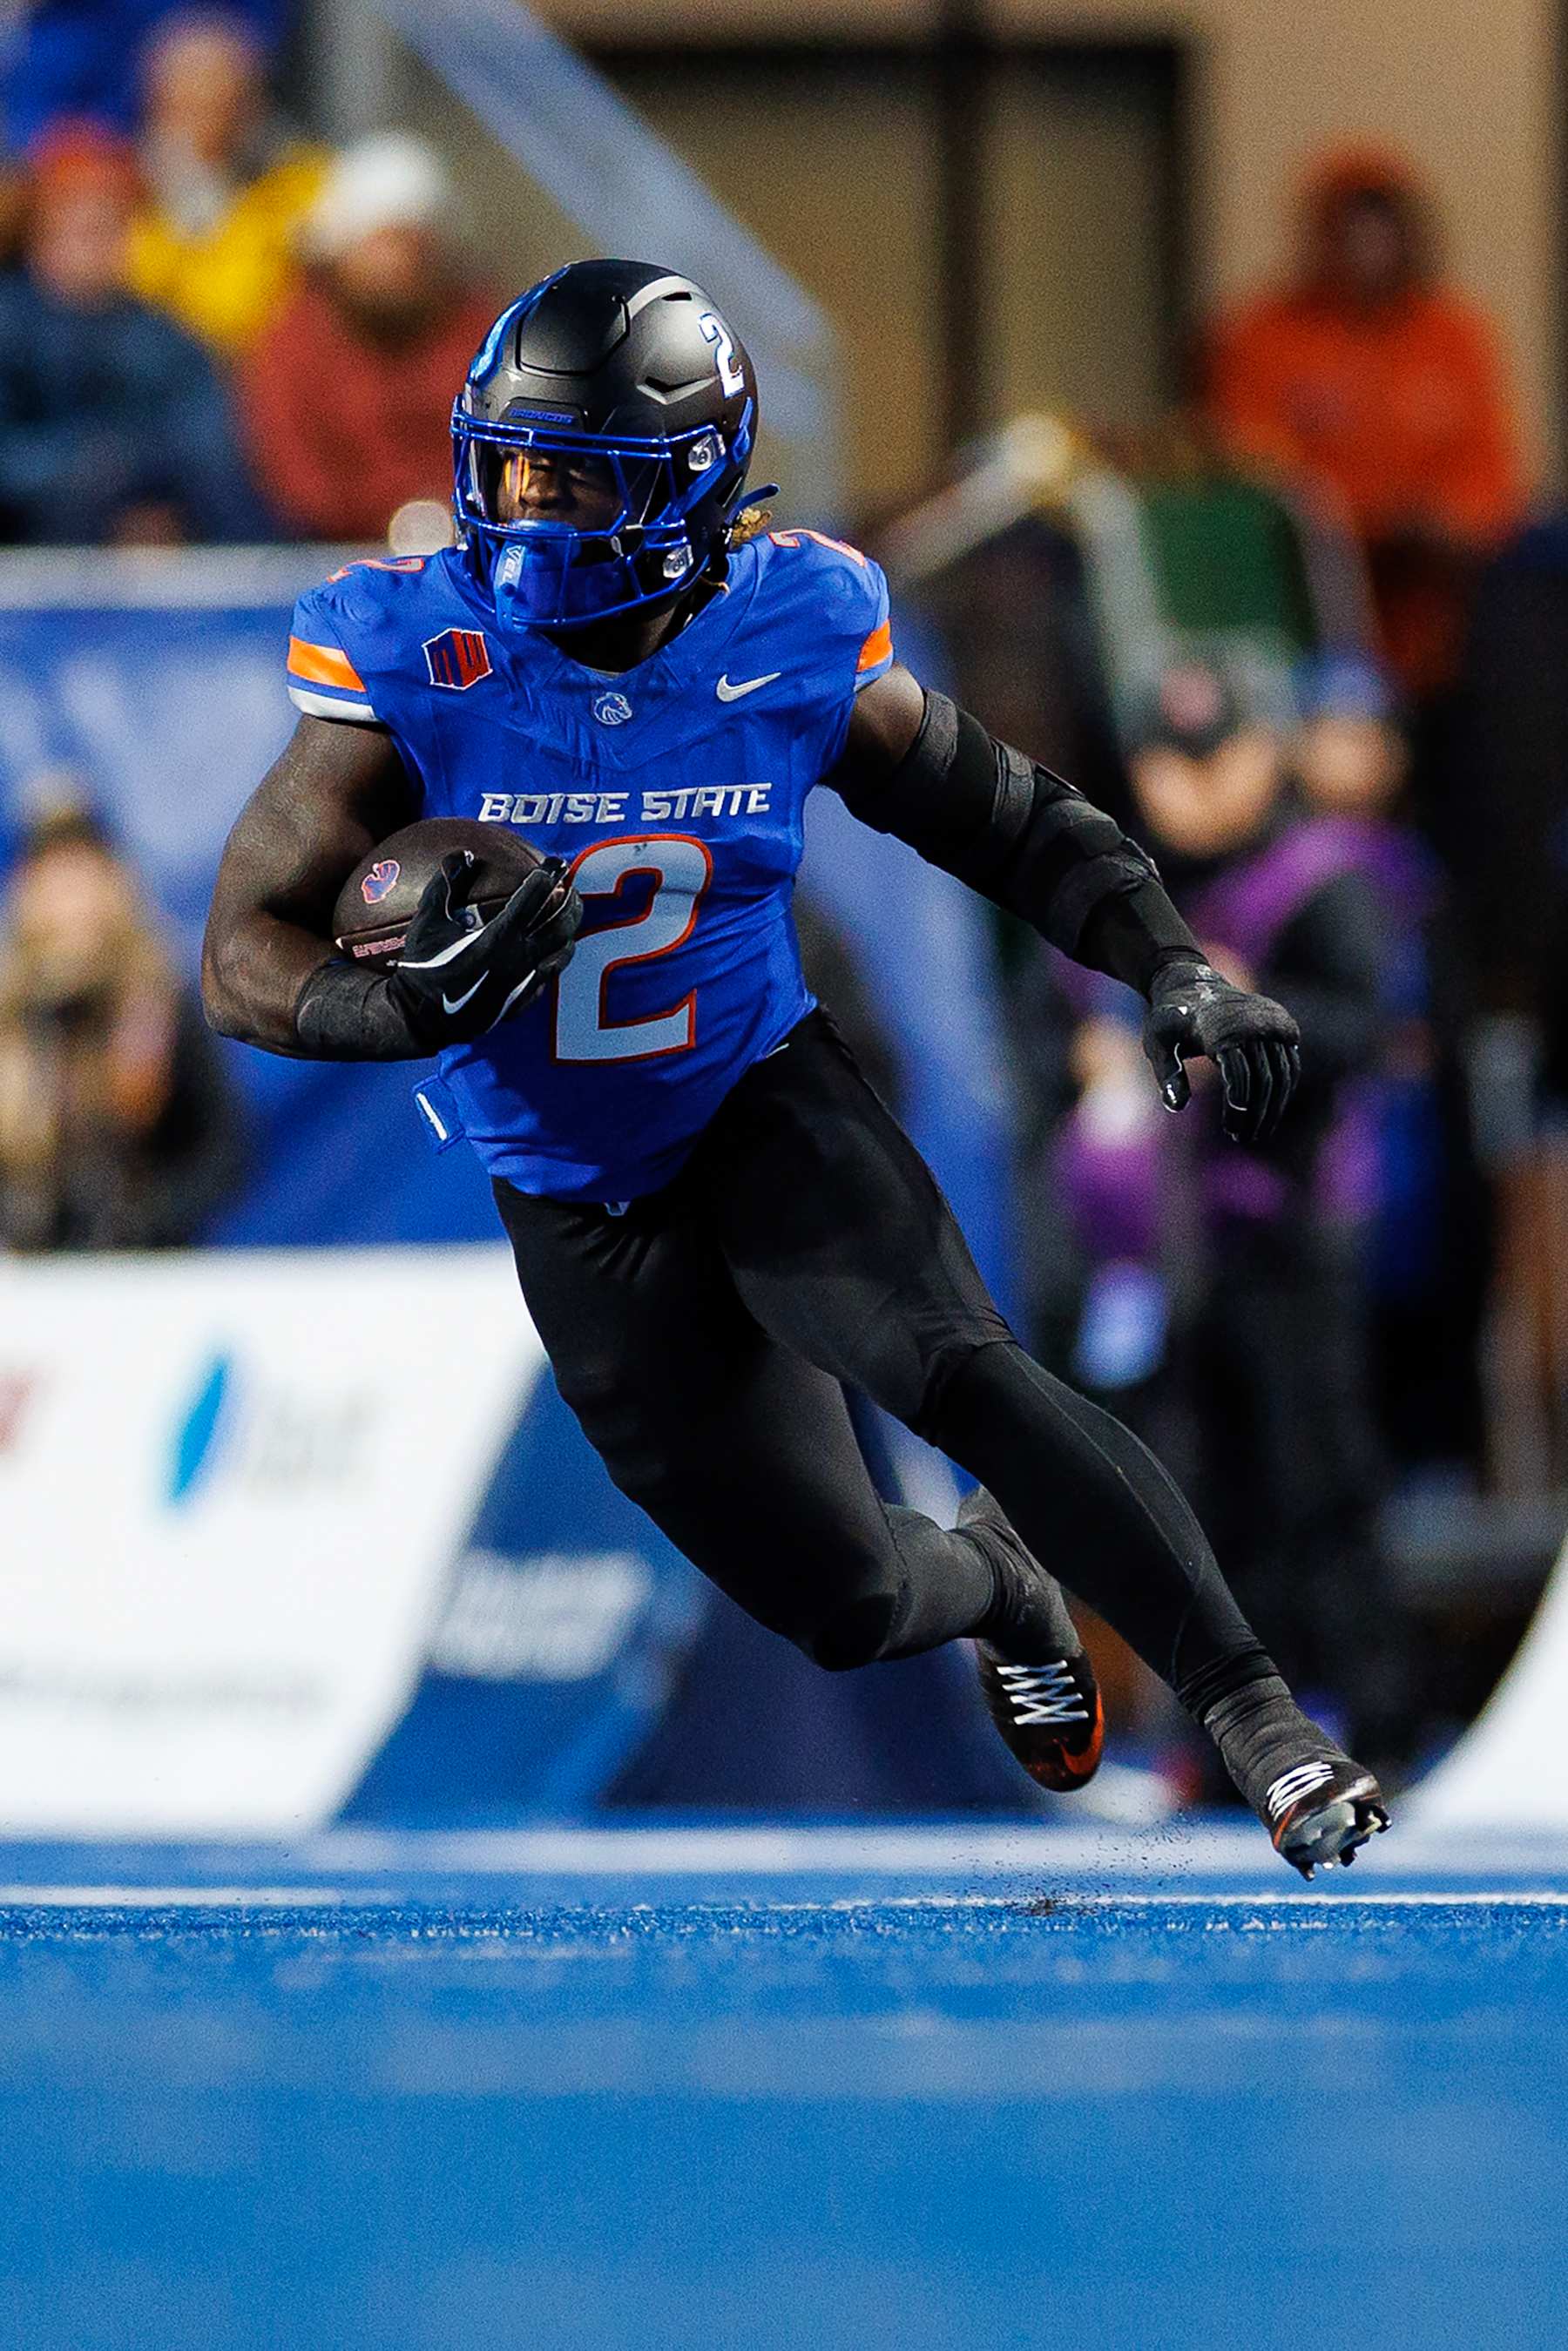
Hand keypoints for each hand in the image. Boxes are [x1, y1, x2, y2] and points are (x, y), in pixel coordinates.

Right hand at [387, 850, 581, 1048]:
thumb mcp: (427, 922)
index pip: (534, 897)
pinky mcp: (522, 1002)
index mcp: (499, 936)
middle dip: (571, 902)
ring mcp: (524, 983)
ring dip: (569, 933)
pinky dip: (554, 960)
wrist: (421, 1017)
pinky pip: (548, 977)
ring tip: (568, 919)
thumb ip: (445, 885)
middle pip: (561, 925)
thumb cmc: (422, 966)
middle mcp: (519, 959)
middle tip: (572, 888)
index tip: (553, 864)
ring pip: (561, 954)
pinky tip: (551, 953)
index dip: (547, 876)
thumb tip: (462, 855)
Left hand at [1142, 957, 1299, 1144]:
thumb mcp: (1156, 1042)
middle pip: (1265, 1079)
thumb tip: (1177, 1107)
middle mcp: (1253, 1024)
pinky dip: (1284, 1089)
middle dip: (1256, 1115)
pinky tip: (1270, 1111)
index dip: (1237, 1108)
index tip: (1231, 1131)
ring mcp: (1271, 1023)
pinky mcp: (1281, 1025)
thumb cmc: (1170, 1017)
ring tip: (1257, 1132)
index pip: (1239, 1076)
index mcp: (1222, 1029)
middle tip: (1243, 1139)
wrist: (1191, 982)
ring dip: (1274, 1108)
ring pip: (1283, 1074)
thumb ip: (1167, 1073)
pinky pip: (1290, 1063)